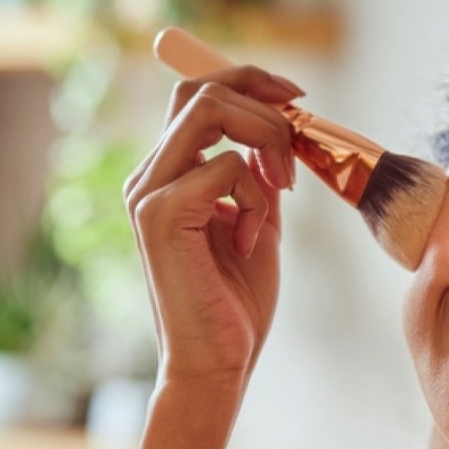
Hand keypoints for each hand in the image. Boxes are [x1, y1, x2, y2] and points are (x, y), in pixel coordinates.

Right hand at [123, 66, 301, 395]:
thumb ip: (260, 178)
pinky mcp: (161, 214)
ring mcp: (148, 194)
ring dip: (266, 142)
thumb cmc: (234, 307)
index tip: (297, 98)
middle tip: (300, 143)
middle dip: (263, 103)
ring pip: (210, 113)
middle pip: (200, 90)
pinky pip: (226, 168)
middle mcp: (147, 178)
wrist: (215, 367)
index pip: (195, 96)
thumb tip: (284, 131)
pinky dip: (256, 200)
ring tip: (283, 192)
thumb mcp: (257, 225)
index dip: (248, 82)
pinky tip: (252, 243)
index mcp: (165, 178)